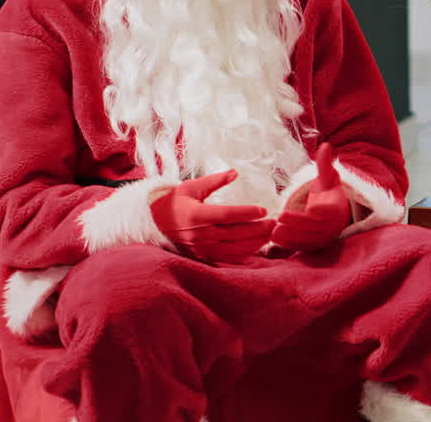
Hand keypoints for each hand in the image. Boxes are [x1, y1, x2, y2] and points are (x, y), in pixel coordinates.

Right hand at [148, 170, 274, 263]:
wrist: (154, 225)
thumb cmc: (175, 203)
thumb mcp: (191, 187)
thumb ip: (214, 181)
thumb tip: (234, 172)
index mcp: (195, 215)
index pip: (225, 215)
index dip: (245, 213)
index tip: (263, 210)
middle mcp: (198, 234)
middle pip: (234, 234)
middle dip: (258, 229)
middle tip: (275, 222)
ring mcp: (201, 249)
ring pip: (233, 249)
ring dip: (255, 242)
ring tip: (270, 233)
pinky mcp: (203, 257)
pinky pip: (228, 258)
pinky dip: (245, 253)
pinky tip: (258, 245)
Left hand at [272, 143, 352, 252]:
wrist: (333, 213)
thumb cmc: (327, 192)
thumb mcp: (327, 177)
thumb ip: (324, 164)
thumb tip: (326, 146)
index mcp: (336, 207)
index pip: (329, 211)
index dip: (320, 211)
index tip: (309, 208)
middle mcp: (333, 225)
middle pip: (314, 226)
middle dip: (297, 222)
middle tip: (280, 217)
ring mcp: (323, 238)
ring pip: (306, 239)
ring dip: (290, 236)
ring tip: (274, 230)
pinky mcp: (314, 247)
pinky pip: (301, 247)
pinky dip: (288, 244)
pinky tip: (274, 238)